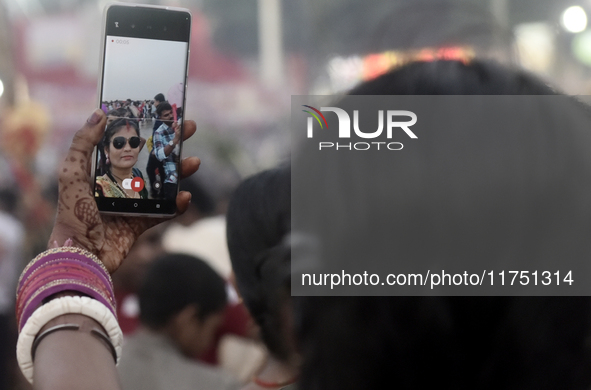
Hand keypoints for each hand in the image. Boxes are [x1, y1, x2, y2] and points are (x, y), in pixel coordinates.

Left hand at [48, 109, 199, 272]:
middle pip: (151, 158)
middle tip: (189, 129)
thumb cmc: (73, 214)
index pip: (128, 142)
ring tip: (194, 162)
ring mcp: (133, 203)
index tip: (162, 114)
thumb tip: (99, 113)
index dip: (146, 128)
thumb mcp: (72, 172)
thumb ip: (83, 143)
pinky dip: (176, 205)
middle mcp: (119, 183)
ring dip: (179, 172)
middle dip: (171, 144)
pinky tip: (184, 196)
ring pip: (162, 183)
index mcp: (102, 169)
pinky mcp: (141, 223)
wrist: (81, 256)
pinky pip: (164, 212)